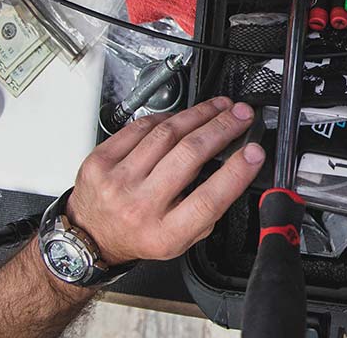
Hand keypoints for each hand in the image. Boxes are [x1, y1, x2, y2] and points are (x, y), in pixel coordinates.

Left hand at [68, 97, 264, 264]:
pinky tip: (183, 115)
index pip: (208, 199)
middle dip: (223, 129)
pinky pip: (140, 128)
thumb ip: (208, 210)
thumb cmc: (141, 235)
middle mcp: (140, 206)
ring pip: (166, 134)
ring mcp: (117, 181)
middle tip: (242, 116)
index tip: (254, 151)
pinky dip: (167, 117)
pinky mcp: (100, 161)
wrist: (92, 236)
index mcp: (166, 233)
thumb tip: (234, 167)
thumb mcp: (182, 239)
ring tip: (219, 108)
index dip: (236, 172)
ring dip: (200, 115)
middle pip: (189, 156)